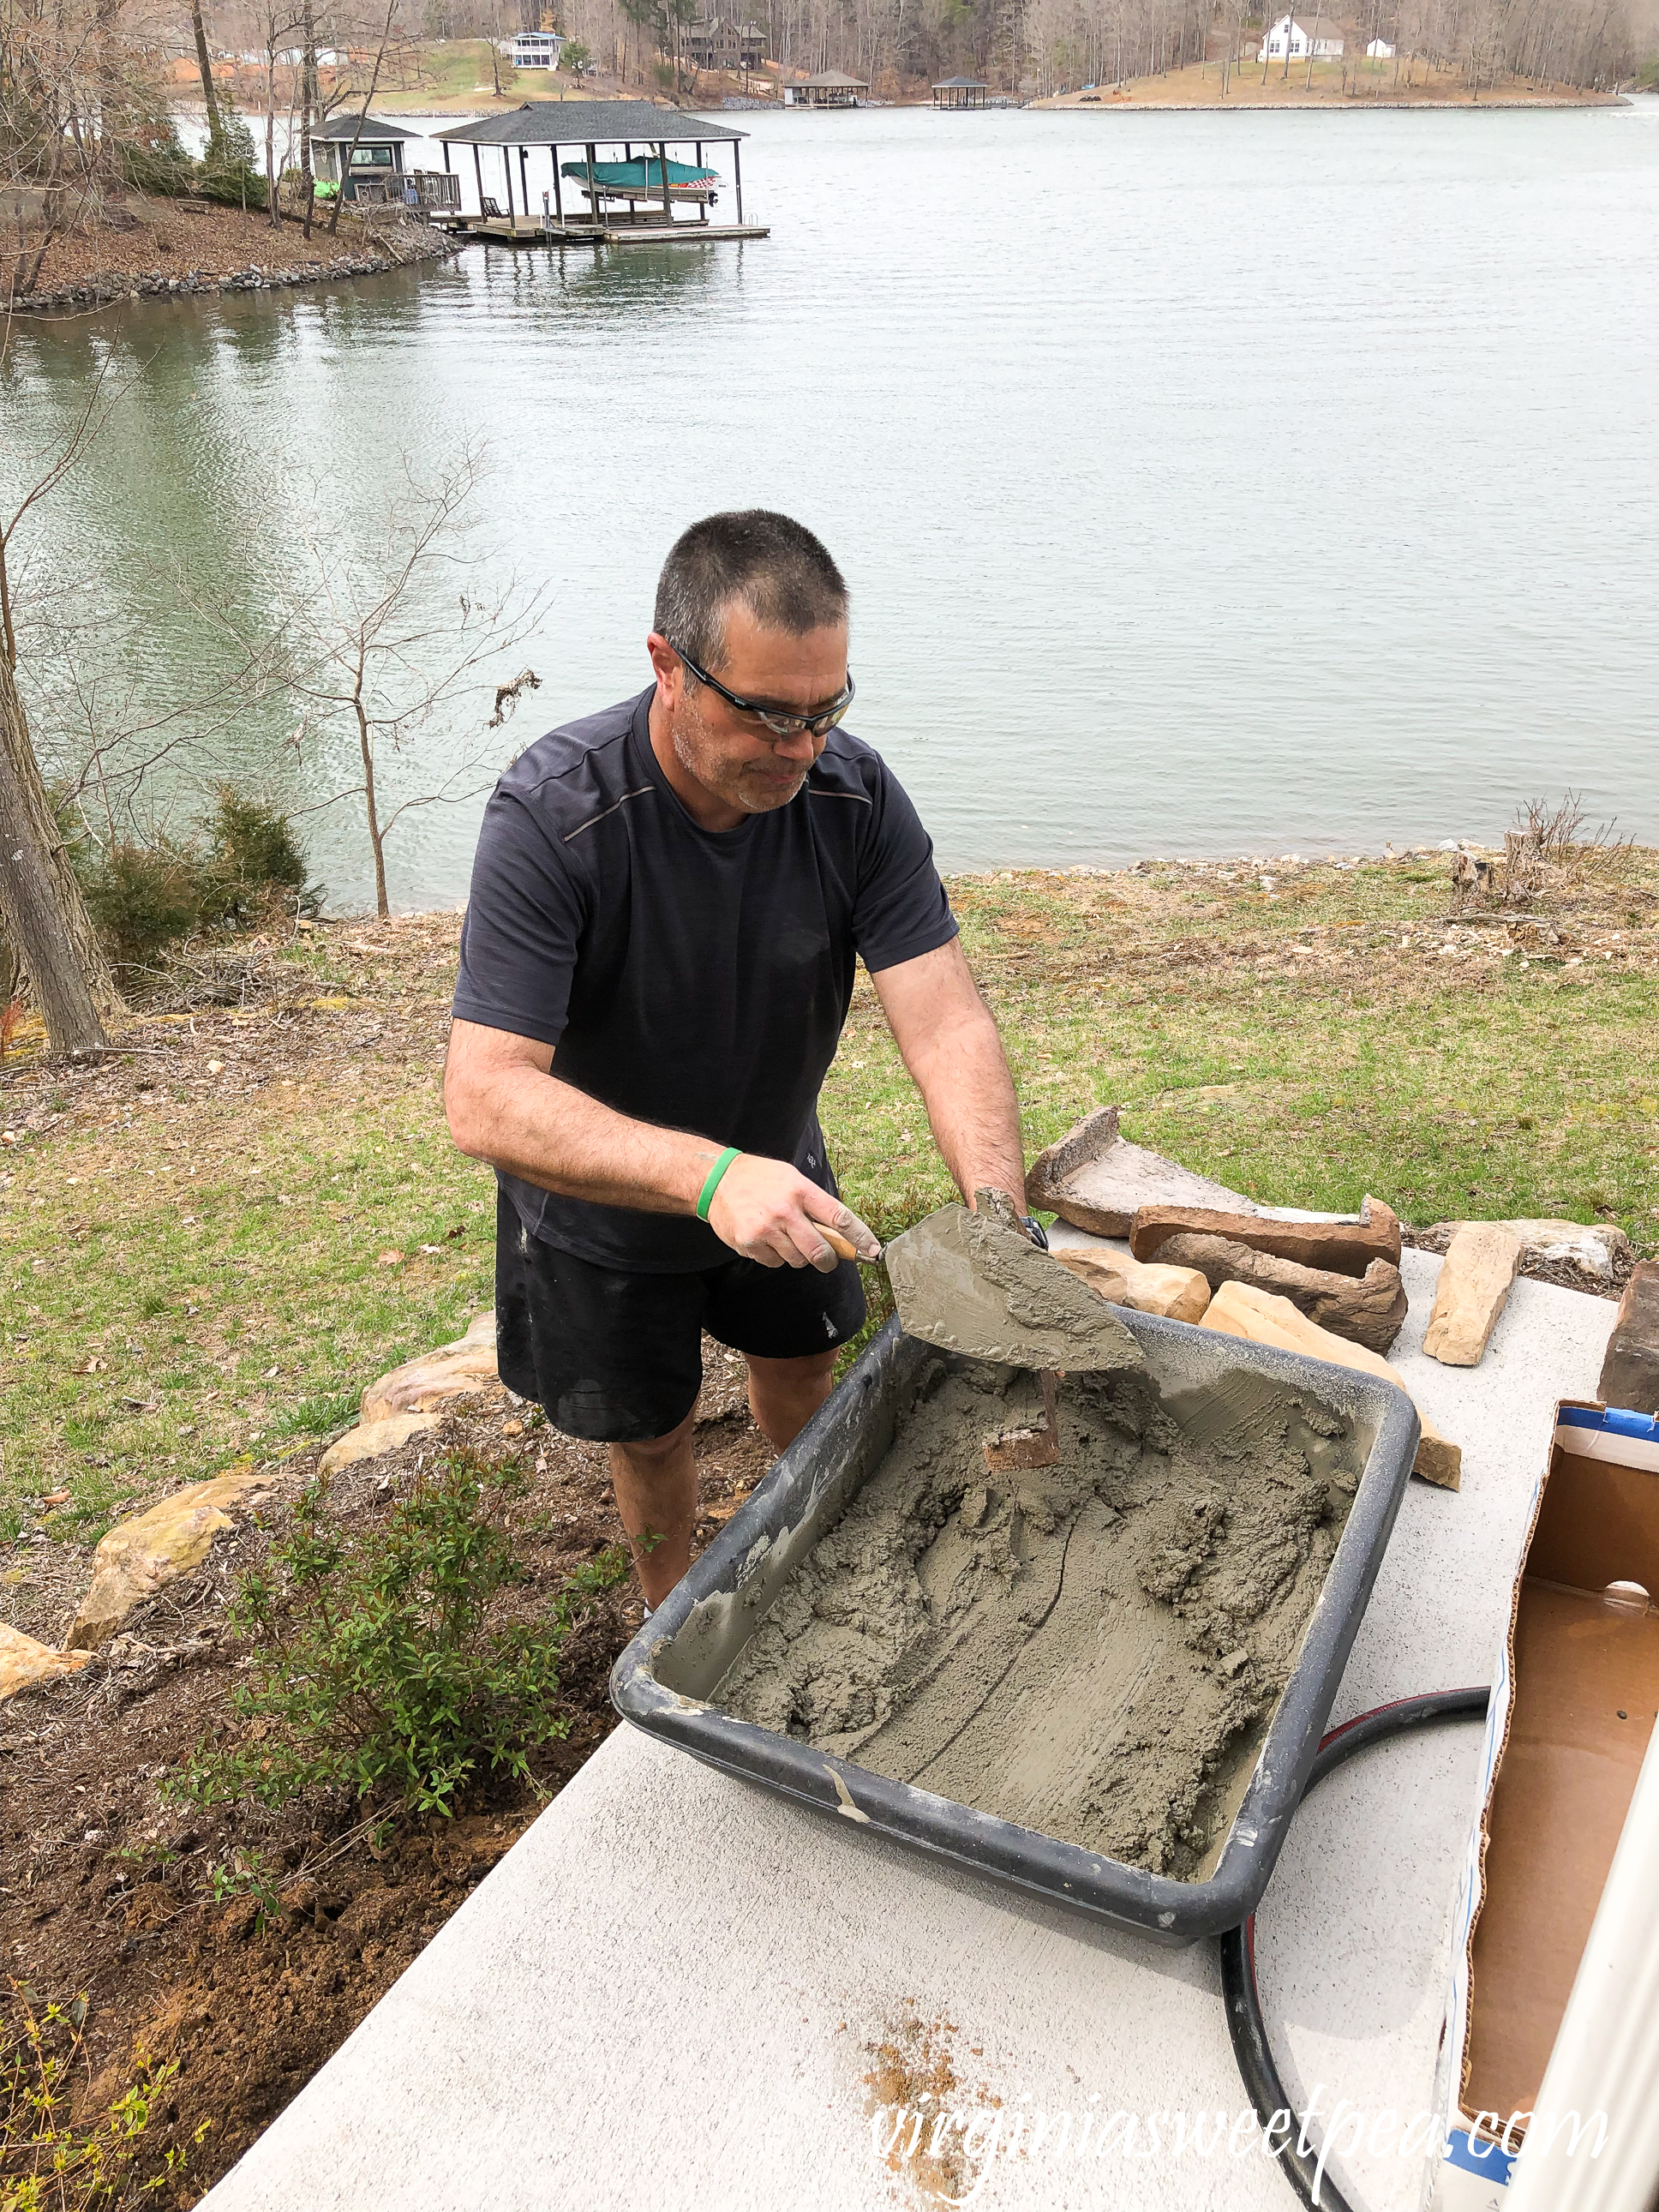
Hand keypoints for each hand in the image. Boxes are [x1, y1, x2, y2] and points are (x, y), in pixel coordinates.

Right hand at [706, 1154, 880, 1270]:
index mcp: (800, 1190)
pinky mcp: (749, 1244)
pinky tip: (766, 1238)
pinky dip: (775, 1256)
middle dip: (828, 1260)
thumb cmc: (760, 1179)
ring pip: (797, 1260)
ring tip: (784, 1236)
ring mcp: (766, 1230)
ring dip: (797, 1255)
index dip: (859, 1236)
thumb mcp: (792, 1179)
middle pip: (819, 1251)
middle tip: (828, 1260)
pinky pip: (775, 1263)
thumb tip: (840, 1233)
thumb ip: (814, 1204)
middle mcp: (785, 1210)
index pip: (839, 1217)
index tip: (872, 1249)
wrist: (717, 1180)